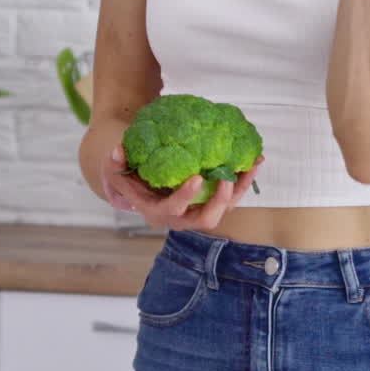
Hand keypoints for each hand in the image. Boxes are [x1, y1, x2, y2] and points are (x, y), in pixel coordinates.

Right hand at [102, 146, 264, 231]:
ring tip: (253, 164)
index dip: (185, 197)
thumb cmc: (126, 176)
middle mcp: (179, 218)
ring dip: (240, 189)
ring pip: (224, 209)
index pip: (172, 210)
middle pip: (205, 219)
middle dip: (220, 202)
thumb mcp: (114, 170)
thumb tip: (118, 151)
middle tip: (228, 180)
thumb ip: (115, 163)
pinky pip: (230, 196)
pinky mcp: (208, 202)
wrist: (138, 182)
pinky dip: (243, 180)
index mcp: (156, 212)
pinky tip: (255, 161)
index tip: (196, 178)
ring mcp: (196, 211)